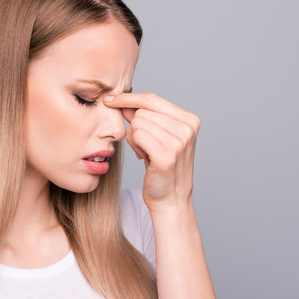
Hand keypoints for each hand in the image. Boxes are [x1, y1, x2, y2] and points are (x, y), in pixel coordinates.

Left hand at [103, 92, 200, 211]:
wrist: (171, 200)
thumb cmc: (162, 169)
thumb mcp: (158, 137)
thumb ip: (144, 117)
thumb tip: (122, 101)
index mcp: (189, 120)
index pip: (152, 99)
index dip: (129, 98)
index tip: (109, 99)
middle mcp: (187, 128)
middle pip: (143, 111)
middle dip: (134, 127)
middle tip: (144, 146)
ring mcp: (179, 142)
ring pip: (138, 123)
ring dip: (134, 138)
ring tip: (146, 153)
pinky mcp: (166, 155)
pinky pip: (136, 135)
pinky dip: (134, 146)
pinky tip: (144, 158)